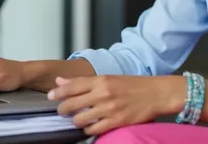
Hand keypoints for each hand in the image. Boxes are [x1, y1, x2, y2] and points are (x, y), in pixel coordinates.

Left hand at [47, 75, 185, 134]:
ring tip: (78, 120)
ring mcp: (109, 109)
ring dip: (76, 121)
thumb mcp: (109, 78)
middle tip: (63, 111)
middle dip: (63, 110)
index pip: (72, 85)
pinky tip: (91, 126)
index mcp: (101, 80)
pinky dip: (89, 130)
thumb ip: (84, 81)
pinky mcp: (116, 122)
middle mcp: (103, 93)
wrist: (157, 93)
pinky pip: (93, 130)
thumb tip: (61, 81)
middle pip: (72, 104)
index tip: (50, 96)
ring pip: (80, 120)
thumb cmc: (134, 85)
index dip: (58, 92)